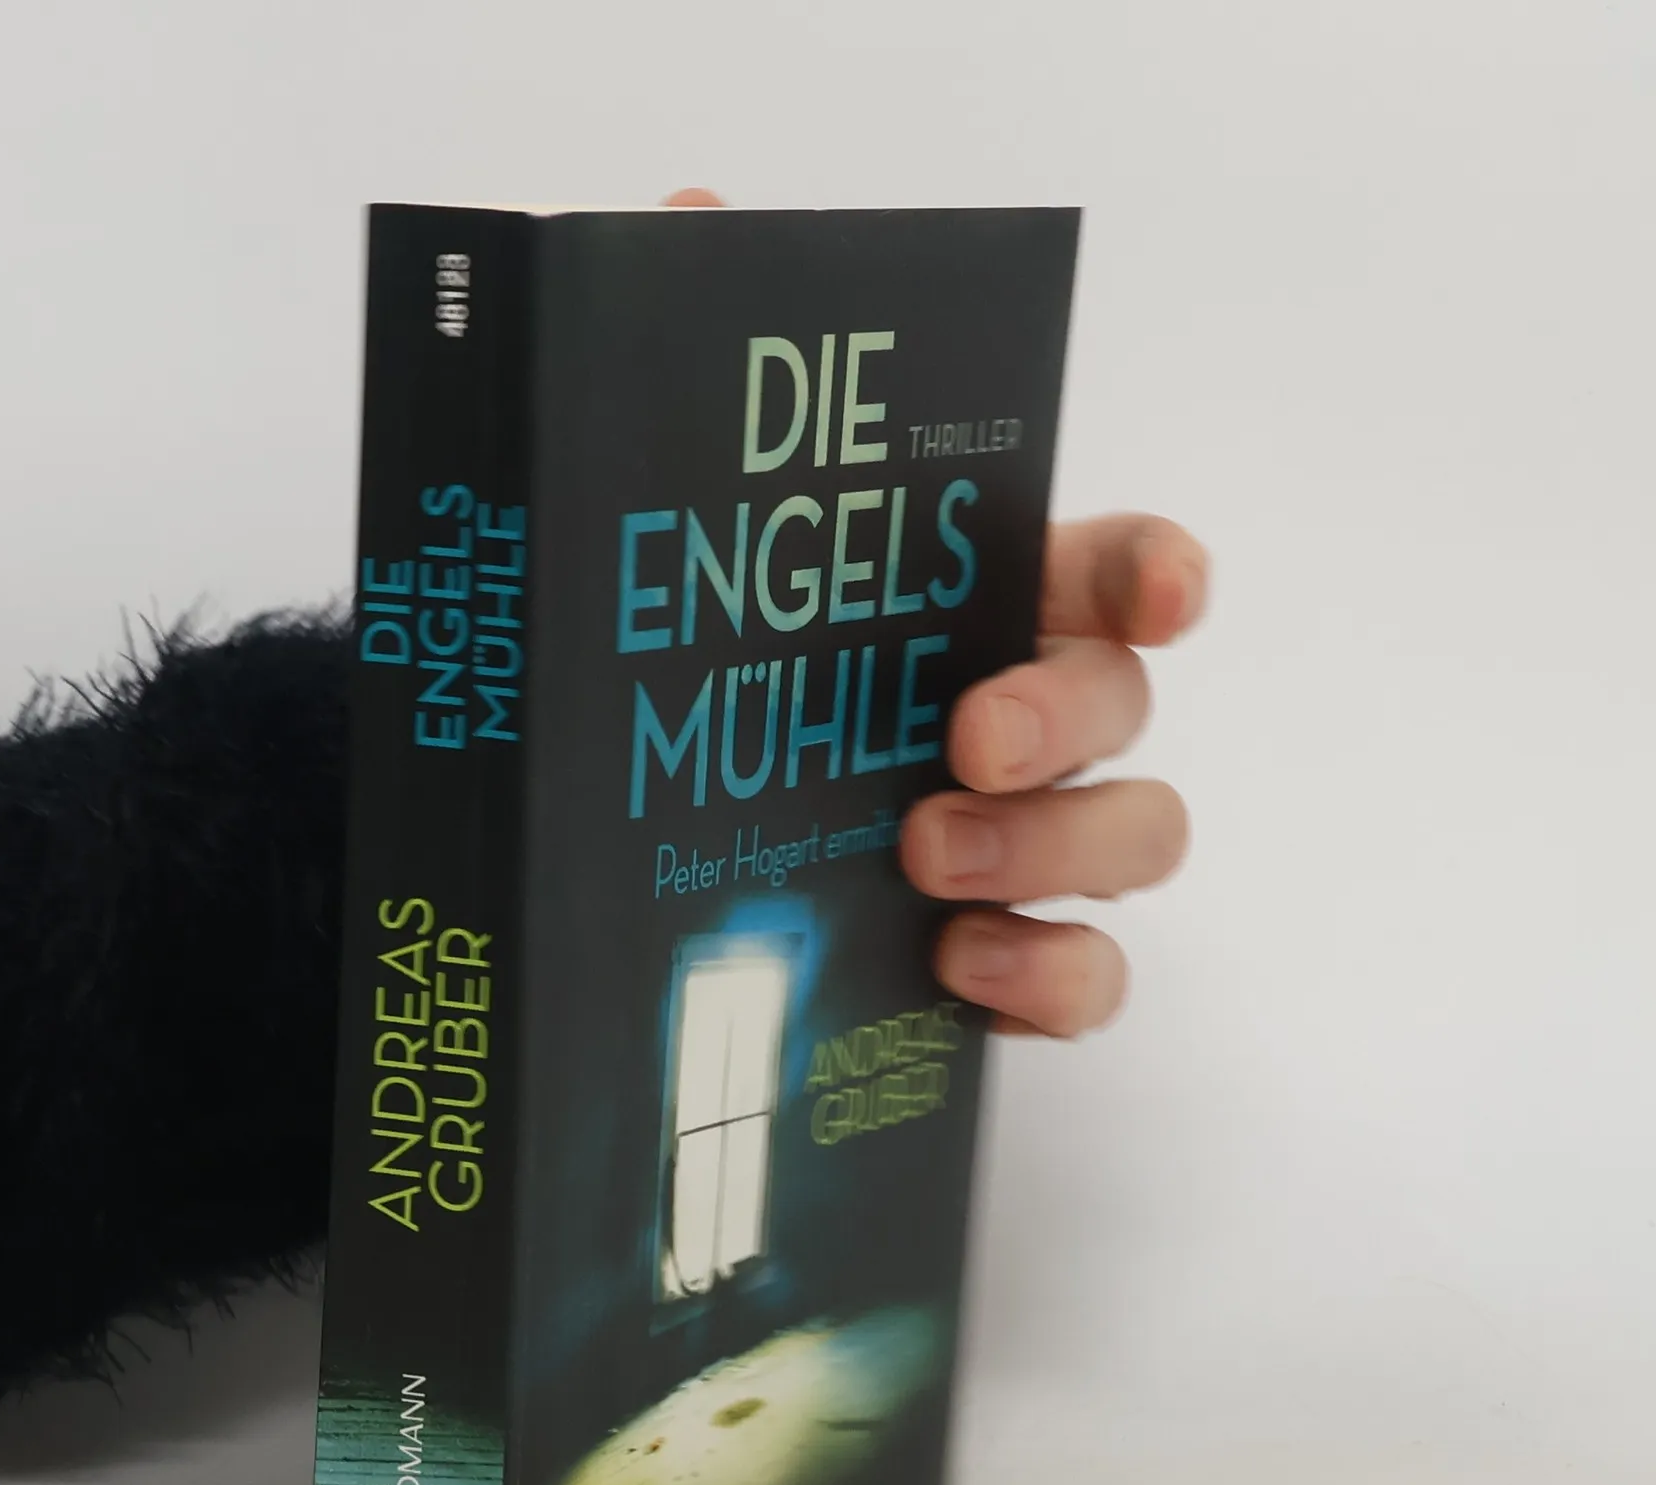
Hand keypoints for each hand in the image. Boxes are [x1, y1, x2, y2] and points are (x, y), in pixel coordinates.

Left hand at [661, 190, 1203, 1038]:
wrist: (611, 875)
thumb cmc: (671, 693)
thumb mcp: (654, 541)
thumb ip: (686, 390)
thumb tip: (682, 218)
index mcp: (965, 613)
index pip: (1105, 566)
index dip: (1155, 567)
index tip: (1158, 589)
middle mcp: (1022, 721)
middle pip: (1125, 702)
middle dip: (1064, 715)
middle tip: (962, 744)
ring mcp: (1026, 847)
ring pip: (1142, 839)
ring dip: (1056, 850)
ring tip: (925, 861)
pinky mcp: (1004, 962)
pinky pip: (1091, 981)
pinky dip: (1054, 979)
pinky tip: (959, 968)